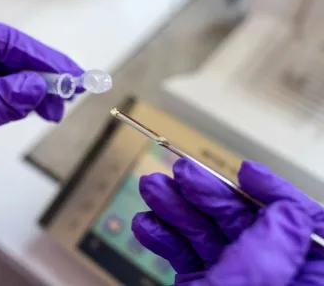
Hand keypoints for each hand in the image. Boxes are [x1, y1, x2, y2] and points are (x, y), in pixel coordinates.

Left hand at [0, 19, 84, 174]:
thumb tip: (35, 88)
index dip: (37, 54)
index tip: (68, 73)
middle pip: (3, 54)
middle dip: (40, 72)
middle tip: (69, 94)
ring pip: (1, 74)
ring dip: (32, 88)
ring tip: (54, 108)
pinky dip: (16, 102)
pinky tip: (31, 109)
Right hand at [132, 159, 323, 284]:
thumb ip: (274, 249)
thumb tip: (288, 210)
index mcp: (297, 275)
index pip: (299, 223)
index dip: (274, 192)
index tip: (245, 172)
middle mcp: (266, 273)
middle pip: (241, 220)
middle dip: (205, 193)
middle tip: (179, 173)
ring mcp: (232, 276)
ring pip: (206, 232)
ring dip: (175, 209)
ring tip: (152, 189)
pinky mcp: (204, 281)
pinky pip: (184, 253)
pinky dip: (163, 238)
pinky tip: (147, 225)